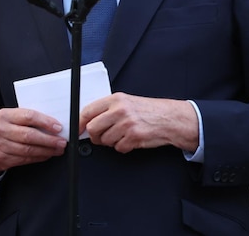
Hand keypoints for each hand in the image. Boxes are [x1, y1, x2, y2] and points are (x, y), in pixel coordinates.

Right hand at [0, 108, 66, 176]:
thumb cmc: (5, 130)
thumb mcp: (12, 119)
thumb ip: (29, 119)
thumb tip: (53, 124)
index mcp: (5, 115)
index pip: (29, 116)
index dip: (45, 122)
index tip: (58, 128)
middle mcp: (1, 129)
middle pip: (29, 135)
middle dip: (49, 140)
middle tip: (62, 142)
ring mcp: (0, 145)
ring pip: (28, 150)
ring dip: (46, 151)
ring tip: (57, 149)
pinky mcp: (2, 159)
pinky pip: (24, 159)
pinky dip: (38, 158)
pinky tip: (46, 155)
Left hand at [79, 93, 198, 153]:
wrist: (170, 118)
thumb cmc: (149, 111)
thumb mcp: (127, 102)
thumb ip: (108, 109)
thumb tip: (88, 121)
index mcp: (116, 99)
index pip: (88, 111)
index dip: (80, 123)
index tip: (78, 130)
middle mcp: (120, 110)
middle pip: (93, 128)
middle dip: (95, 137)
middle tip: (102, 137)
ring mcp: (127, 124)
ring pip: (105, 141)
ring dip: (112, 142)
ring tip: (122, 135)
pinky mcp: (134, 137)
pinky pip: (118, 148)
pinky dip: (123, 147)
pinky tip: (131, 139)